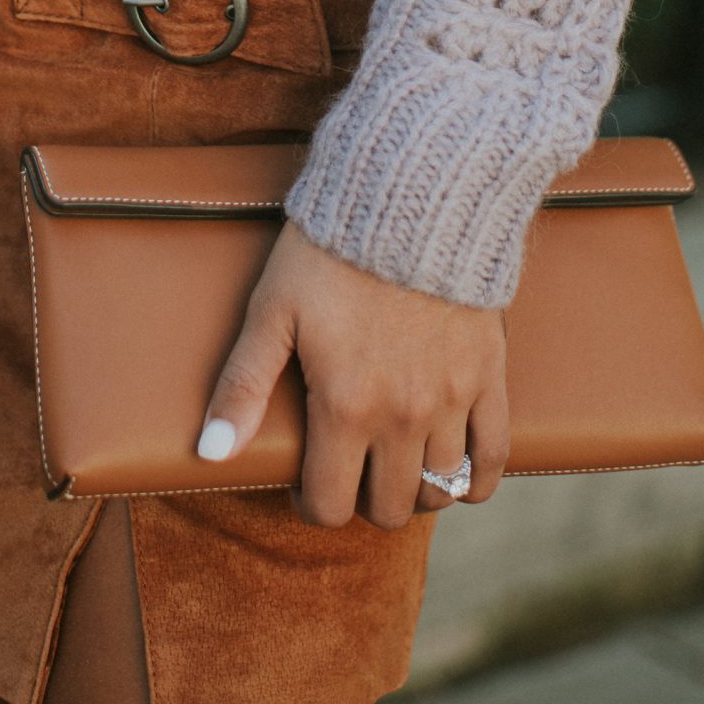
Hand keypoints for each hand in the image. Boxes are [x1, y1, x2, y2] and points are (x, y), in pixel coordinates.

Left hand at [197, 221, 509, 527]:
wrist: (411, 196)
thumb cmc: (331, 250)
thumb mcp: (273, 310)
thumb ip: (242, 385)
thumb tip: (209, 453)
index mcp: (344, 406)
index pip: (330, 505)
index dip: (312, 504)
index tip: (307, 483)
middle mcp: (402, 416)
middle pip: (388, 508)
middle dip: (363, 500)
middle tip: (352, 469)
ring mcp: (451, 399)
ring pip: (440, 491)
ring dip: (416, 491)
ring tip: (397, 464)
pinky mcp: (489, 375)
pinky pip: (495, 455)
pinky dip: (478, 479)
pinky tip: (459, 473)